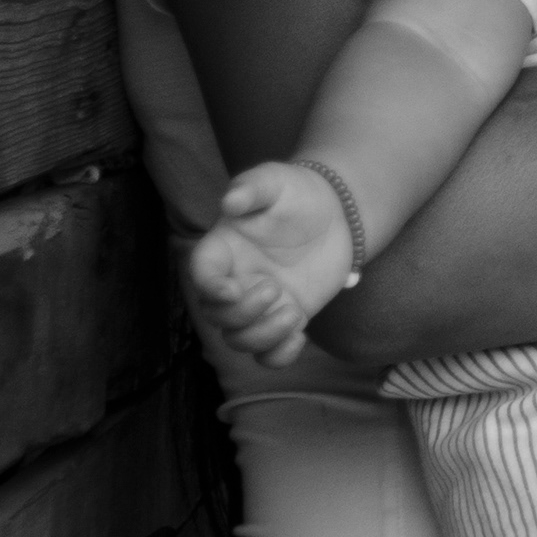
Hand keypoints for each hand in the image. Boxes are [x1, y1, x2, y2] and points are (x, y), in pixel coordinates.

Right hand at [187, 164, 356, 367]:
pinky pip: (270, 354)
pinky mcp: (285, 317)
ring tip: (294, 312)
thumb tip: (230, 201)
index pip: (201, 274)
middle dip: (242, 313)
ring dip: (262, 336)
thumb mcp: (275, 180)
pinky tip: (299, 337)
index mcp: (223, 249)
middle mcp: (235, 280)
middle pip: (217, 316)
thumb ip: (252, 188)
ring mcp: (258, 304)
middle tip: (275, 288)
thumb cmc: (297, 193)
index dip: (209, 287)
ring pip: (240, 340)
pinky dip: (280, 355)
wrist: (335, 213)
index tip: (231, 289)